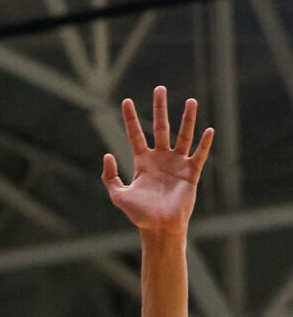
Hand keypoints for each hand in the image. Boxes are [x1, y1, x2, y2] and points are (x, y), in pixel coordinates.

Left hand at [103, 87, 213, 234]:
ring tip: (190, 101)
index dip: (130, 118)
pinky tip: (208, 130)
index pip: (135, 135)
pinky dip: (204, 144)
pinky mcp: (191, 173)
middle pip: (161, 127)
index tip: (126, 101)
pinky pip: (199, 155)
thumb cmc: (139, 214)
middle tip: (159, 88)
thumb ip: (110, 177)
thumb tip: (108, 155)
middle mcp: (161, 159)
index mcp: (143, 162)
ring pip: (183, 136)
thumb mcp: (119, 196)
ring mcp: (177, 164)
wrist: (159, 228)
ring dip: (187, 119)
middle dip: (159, 108)